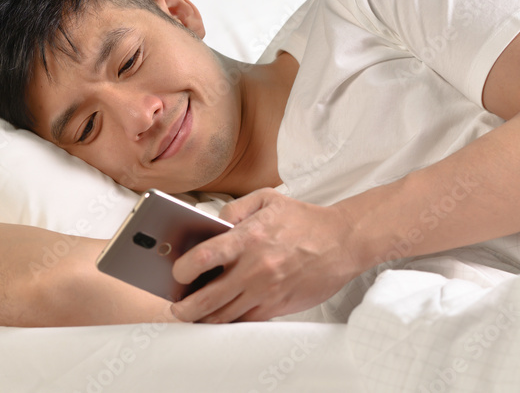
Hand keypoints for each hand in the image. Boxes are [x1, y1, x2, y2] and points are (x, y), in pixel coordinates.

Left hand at [169, 188, 363, 322]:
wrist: (343, 241)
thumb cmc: (305, 219)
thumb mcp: (268, 199)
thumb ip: (234, 208)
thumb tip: (211, 225)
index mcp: (249, 237)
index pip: (203, 257)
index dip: (182, 269)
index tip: (177, 272)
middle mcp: (255, 268)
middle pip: (207, 299)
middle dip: (184, 307)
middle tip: (177, 307)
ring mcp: (267, 290)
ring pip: (224, 316)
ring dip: (204, 318)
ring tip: (195, 314)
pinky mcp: (278, 306)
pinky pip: (246, 321)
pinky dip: (231, 321)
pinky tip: (223, 315)